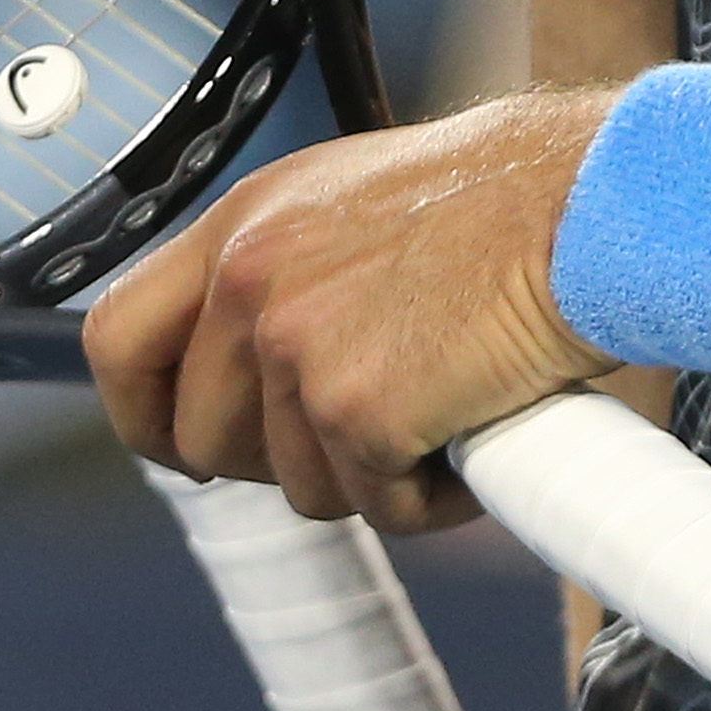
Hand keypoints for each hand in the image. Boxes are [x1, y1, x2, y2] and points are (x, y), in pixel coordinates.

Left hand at [84, 89, 615, 527]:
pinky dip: (431, 497)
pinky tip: (475, 432)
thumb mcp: (353, 206)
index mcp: (243, 222)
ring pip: (296, 486)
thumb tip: (249, 372)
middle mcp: (250, 278)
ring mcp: (298, 345)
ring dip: (370, 476)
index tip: (190, 447)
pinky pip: (377, 508)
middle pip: (201, 441)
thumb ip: (284, 272)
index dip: (144, 414)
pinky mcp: (359, 409)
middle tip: (365, 436)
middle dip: (280, 463)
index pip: (118, 340)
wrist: (591, 202)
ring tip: (444, 410)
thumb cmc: (507, 202)